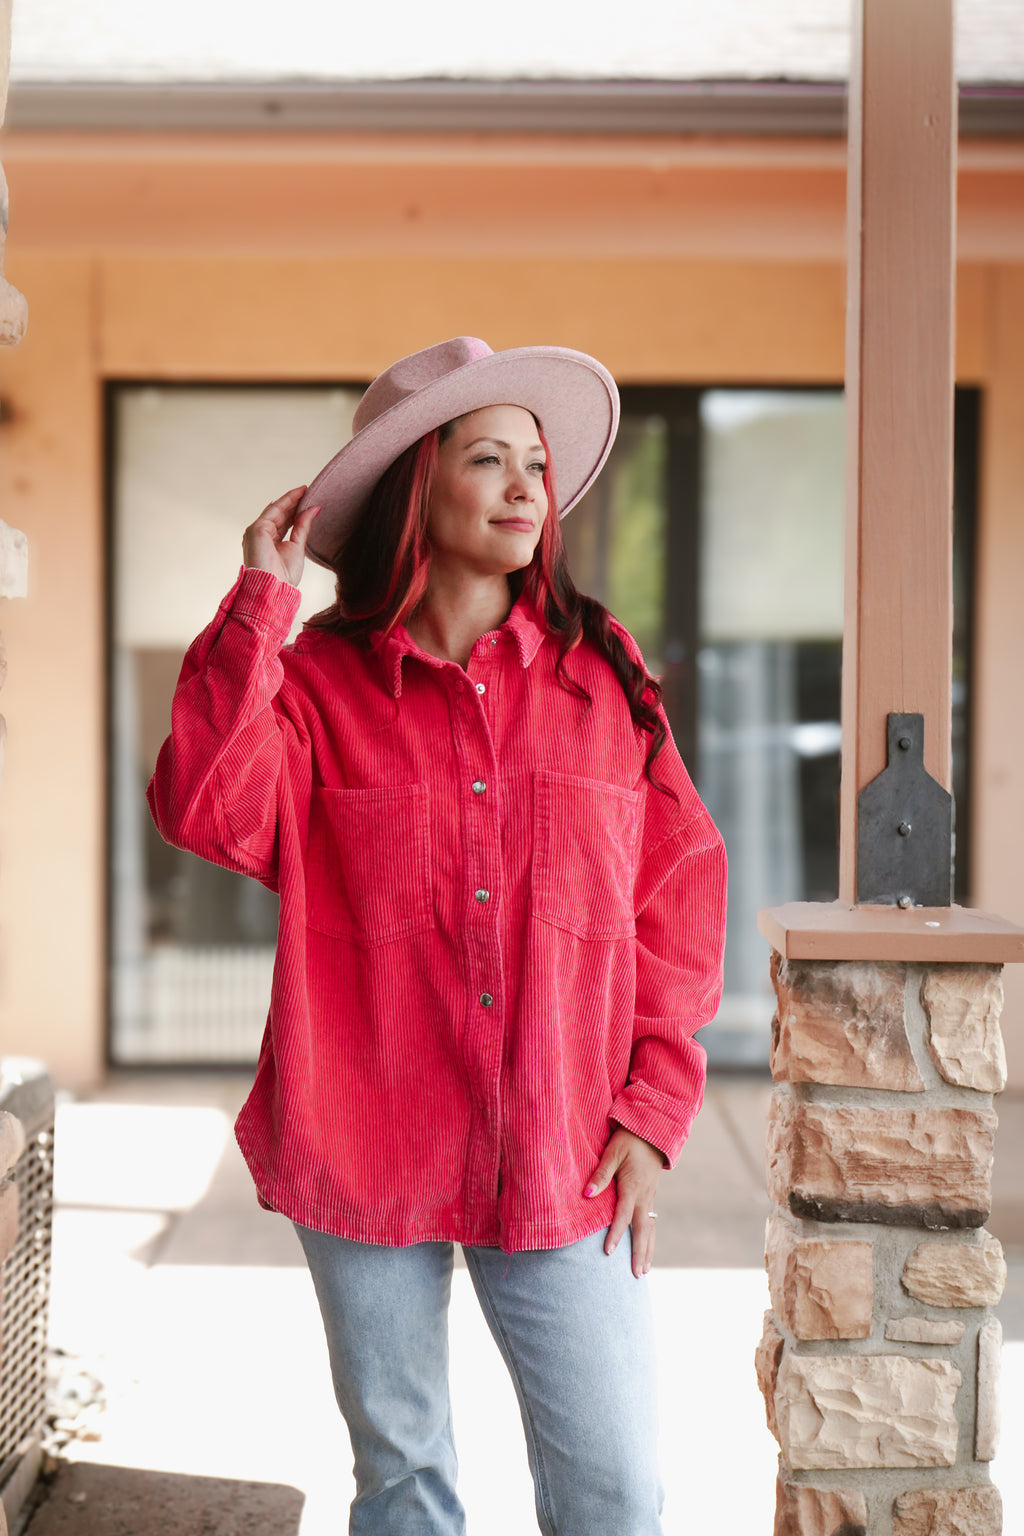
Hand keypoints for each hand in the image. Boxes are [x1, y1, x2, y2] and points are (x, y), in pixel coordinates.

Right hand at [242, 486, 320, 586]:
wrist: (274, 588)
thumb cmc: (284, 576)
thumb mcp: (297, 547)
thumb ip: (303, 527)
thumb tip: (314, 509)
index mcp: (269, 543)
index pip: (283, 523)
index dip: (295, 511)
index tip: (308, 501)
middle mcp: (261, 535)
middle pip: (280, 515)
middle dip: (294, 503)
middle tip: (309, 492)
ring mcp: (257, 531)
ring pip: (276, 510)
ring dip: (291, 499)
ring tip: (306, 490)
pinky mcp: (257, 529)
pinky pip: (274, 510)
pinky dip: (287, 501)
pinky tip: (299, 494)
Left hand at [585, 1127, 662, 1277]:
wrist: (653, 1132)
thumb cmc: (629, 1140)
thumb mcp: (613, 1152)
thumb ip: (601, 1173)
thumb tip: (587, 1194)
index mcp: (633, 1187)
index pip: (622, 1216)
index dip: (615, 1234)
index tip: (608, 1253)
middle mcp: (644, 1196)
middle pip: (642, 1230)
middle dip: (640, 1253)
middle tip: (637, 1275)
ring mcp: (650, 1197)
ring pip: (650, 1228)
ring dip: (648, 1250)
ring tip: (645, 1271)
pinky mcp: (651, 1195)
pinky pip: (651, 1221)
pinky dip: (650, 1238)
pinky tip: (647, 1248)